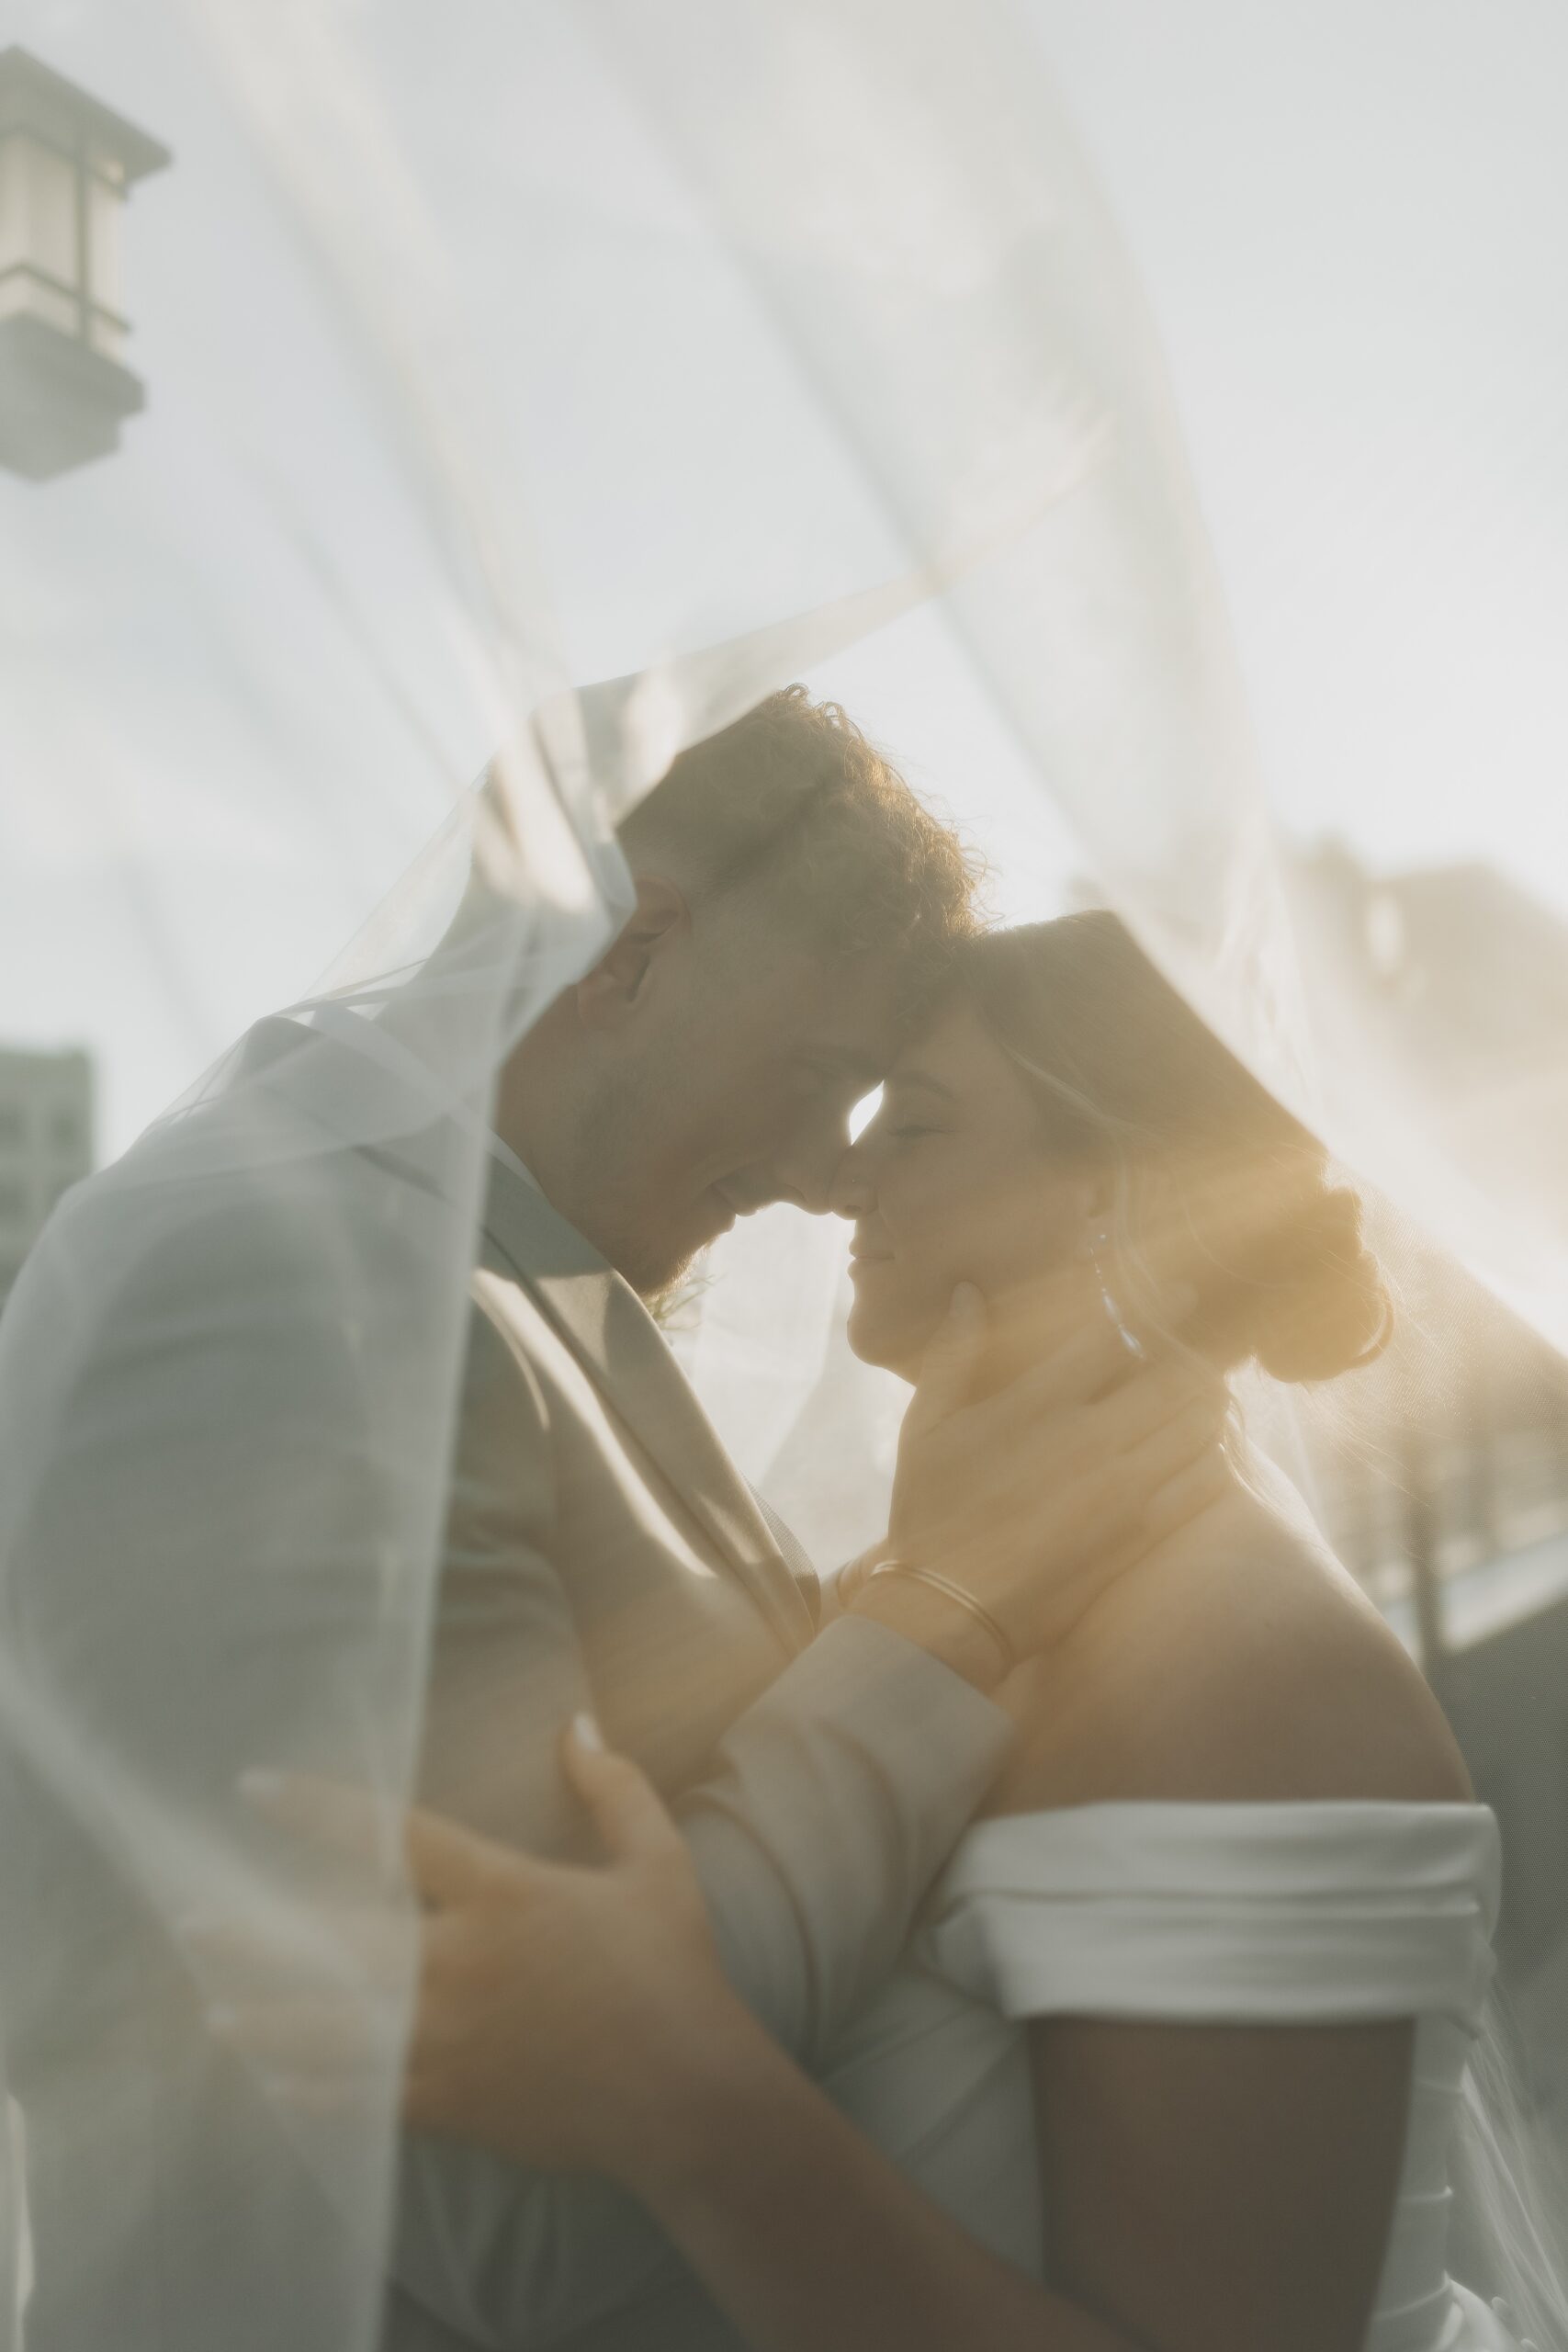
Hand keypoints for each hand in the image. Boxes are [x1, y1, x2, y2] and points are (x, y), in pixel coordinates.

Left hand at [187, 1725, 743, 2183]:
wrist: (689, 2096)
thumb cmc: (676, 1971)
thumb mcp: (657, 1863)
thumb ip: (613, 1789)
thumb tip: (576, 1723)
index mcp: (504, 1895)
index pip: (394, 1838)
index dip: (319, 1809)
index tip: (257, 1789)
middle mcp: (462, 1966)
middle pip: (335, 1941)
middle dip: (256, 1932)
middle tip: (192, 1920)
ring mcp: (451, 2042)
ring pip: (334, 2030)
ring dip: (268, 2020)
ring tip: (214, 2009)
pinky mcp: (455, 2105)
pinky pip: (366, 2098)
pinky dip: (318, 2093)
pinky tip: (278, 2083)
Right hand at [863, 1283, 1230, 1661]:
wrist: (949, 1609)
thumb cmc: (930, 1511)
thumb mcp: (924, 1427)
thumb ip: (953, 1354)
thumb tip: (970, 1291)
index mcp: (1034, 1406)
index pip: (1113, 1337)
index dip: (1154, 1308)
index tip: (1181, 1294)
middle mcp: (1086, 1440)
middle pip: (1174, 1376)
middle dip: (1197, 1354)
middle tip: (1209, 1343)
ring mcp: (1119, 1490)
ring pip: (1198, 1424)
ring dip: (1210, 1401)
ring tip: (1212, 1390)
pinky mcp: (1138, 1533)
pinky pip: (1203, 1481)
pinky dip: (1214, 1456)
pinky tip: (1208, 1448)